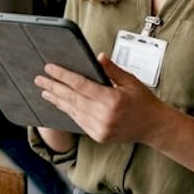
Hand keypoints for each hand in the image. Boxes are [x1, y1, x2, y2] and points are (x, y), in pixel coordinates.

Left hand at [35, 53, 164, 143]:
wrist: (153, 127)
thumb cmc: (143, 101)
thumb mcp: (130, 81)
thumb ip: (112, 70)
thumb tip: (98, 57)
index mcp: (111, 100)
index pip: (80, 85)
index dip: (63, 76)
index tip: (50, 68)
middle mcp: (103, 116)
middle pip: (72, 98)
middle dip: (54, 87)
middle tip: (39, 79)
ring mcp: (100, 128)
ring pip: (72, 111)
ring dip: (57, 100)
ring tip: (45, 92)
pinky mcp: (98, 136)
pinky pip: (78, 121)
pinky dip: (68, 111)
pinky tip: (60, 104)